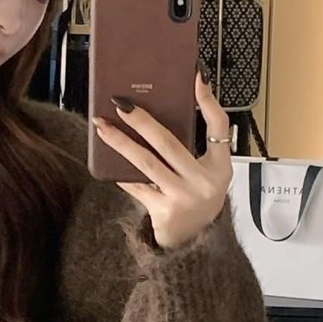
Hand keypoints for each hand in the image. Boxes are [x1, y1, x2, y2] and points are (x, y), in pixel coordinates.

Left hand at [92, 73, 233, 249]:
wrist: (195, 242)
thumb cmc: (197, 200)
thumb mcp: (209, 173)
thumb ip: (198, 145)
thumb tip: (174, 110)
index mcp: (219, 166)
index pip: (219, 126)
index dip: (208, 102)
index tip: (196, 78)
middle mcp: (204, 181)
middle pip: (169, 143)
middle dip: (142, 121)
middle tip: (121, 104)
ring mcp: (183, 197)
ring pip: (147, 163)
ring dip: (121, 143)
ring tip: (103, 127)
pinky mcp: (164, 211)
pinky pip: (137, 186)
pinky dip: (122, 172)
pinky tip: (106, 158)